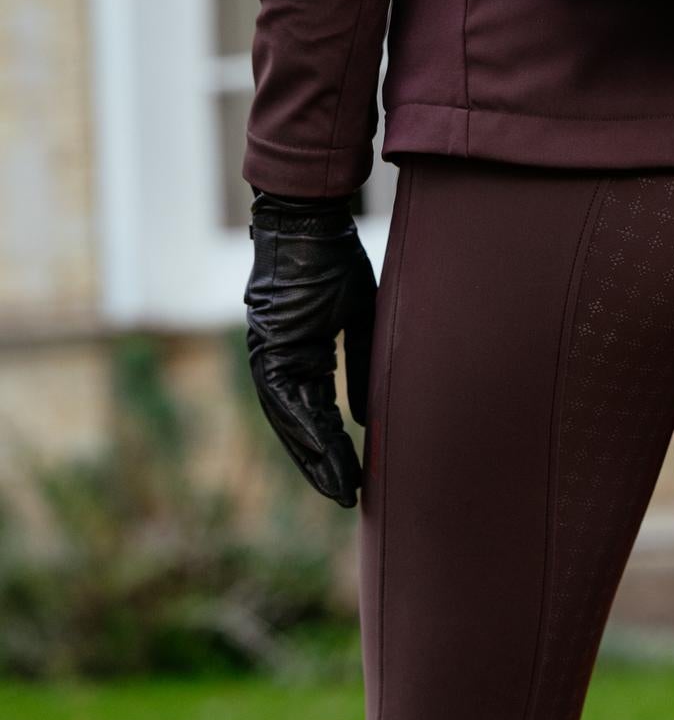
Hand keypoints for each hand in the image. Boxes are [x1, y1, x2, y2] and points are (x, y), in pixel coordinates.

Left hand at [244, 190, 376, 506]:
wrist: (309, 222)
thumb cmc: (335, 260)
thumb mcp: (359, 314)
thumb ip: (360, 363)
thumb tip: (362, 417)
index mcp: (305, 356)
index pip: (322, 414)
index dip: (338, 447)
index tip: (359, 477)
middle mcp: (282, 363)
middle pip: (303, 426)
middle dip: (325, 463)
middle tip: (348, 497)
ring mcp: (270, 357)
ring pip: (290, 420)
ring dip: (314, 455)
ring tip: (339, 486)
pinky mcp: (266, 347)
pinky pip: (282, 396)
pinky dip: (303, 424)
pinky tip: (322, 448)